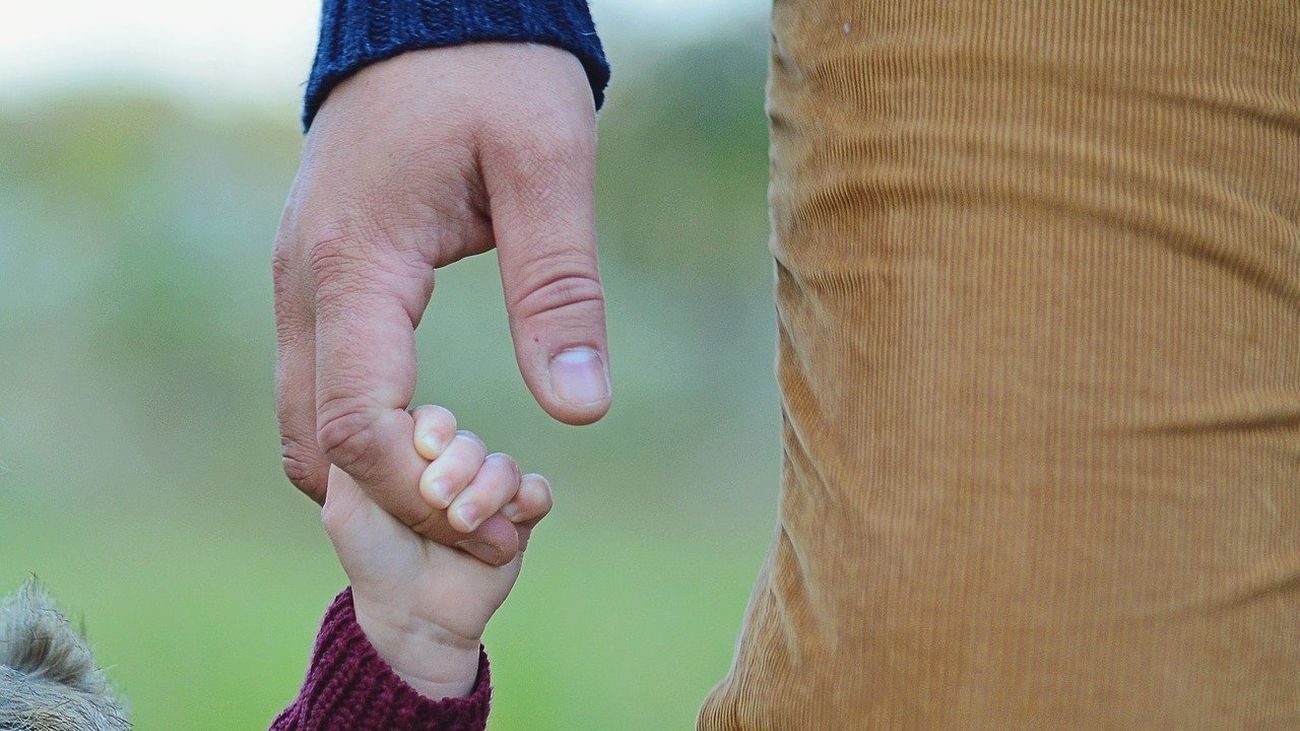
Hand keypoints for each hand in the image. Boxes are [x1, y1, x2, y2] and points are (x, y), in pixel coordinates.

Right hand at [274, 44, 610, 564]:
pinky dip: (366, 439)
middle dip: (397, 506)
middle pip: (316, 446)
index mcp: (355, 264)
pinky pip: (320, 390)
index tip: (500, 517)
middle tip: (491, 522)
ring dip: (377, 479)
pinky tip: (440, 443)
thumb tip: (581, 409)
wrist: (431, 16)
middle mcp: (303, 285)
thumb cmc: (493, 77)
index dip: (422, 495)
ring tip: (473, 489)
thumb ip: (559, 288)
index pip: (359, 424)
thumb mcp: (547, 166)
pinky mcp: (316, 284)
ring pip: (307, 426)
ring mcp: (298, 285)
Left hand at [322, 404, 553, 699]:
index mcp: (414, 458)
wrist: (412, 616)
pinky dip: (528, 498)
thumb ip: (353, 455)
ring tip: (462, 523)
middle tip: (437, 499)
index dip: (433, 429)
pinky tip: (510, 519)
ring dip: (486, 491)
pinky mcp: (519, 520)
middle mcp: (454, 470)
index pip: (434, 420)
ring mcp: (488, 494)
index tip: (424, 450)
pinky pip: (537, 492)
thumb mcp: (346, 506)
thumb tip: (378, 411)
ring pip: (503, 466)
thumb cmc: (374, 559)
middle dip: (457, 467)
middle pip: (470, 442)